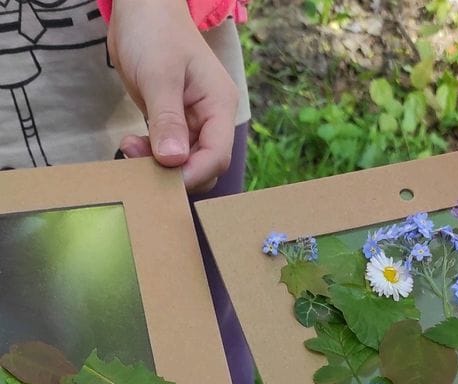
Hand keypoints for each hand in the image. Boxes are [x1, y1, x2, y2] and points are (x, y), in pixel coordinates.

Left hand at [107, 0, 238, 190]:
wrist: (141, 7)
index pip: (217, 156)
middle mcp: (211, 119)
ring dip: (157, 166)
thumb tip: (174, 161)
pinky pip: (167, 153)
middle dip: (174, 173)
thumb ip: (167, 119)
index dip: (193, 174)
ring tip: (129, 148)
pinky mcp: (173, 123)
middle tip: (138, 162)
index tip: (163, 182)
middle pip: (203, 166)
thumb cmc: (155, 31)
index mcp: (219, 106)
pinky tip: (131, 144)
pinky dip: (150, 156)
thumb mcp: (159, 74)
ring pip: (184, 163)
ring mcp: (192, 122)